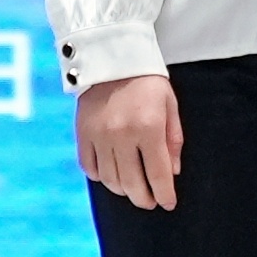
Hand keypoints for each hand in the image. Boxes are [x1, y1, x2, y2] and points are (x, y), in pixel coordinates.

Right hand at [77, 73, 181, 212]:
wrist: (111, 53)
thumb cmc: (147, 80)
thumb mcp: (169, 105)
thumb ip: (173, 140)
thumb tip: (172, 172)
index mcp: (148, 127)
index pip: (158, 175)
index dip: (165, 195)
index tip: (168, 204)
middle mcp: (122, 134)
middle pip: (132, 183)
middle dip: (144, 199)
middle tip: (150, 202)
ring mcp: (99, 134)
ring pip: (109, 179)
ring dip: (123, 190)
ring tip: (132, 189)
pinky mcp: (83, 131)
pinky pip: (89, 166)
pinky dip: (100, 176)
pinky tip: (110, 174)